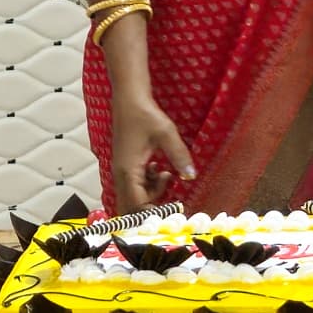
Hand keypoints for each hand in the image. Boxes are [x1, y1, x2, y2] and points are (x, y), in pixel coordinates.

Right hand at [105, 84, 199, 211]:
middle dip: (151, 206)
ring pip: (133, 197)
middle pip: (131, 206)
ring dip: (151, 194)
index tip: (173, 208)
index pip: (136, 205)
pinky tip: (160, 170)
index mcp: (128, 171)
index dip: (153, 212)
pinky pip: (135, 186)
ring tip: (167, 176)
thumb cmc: (144, 114)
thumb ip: (179, 156)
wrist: (129, 99)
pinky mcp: (125, 166)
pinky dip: (148, 185)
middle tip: (171, 196)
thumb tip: (191, 176)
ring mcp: (121, 171)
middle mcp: (121, 174)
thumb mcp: (166, 133)